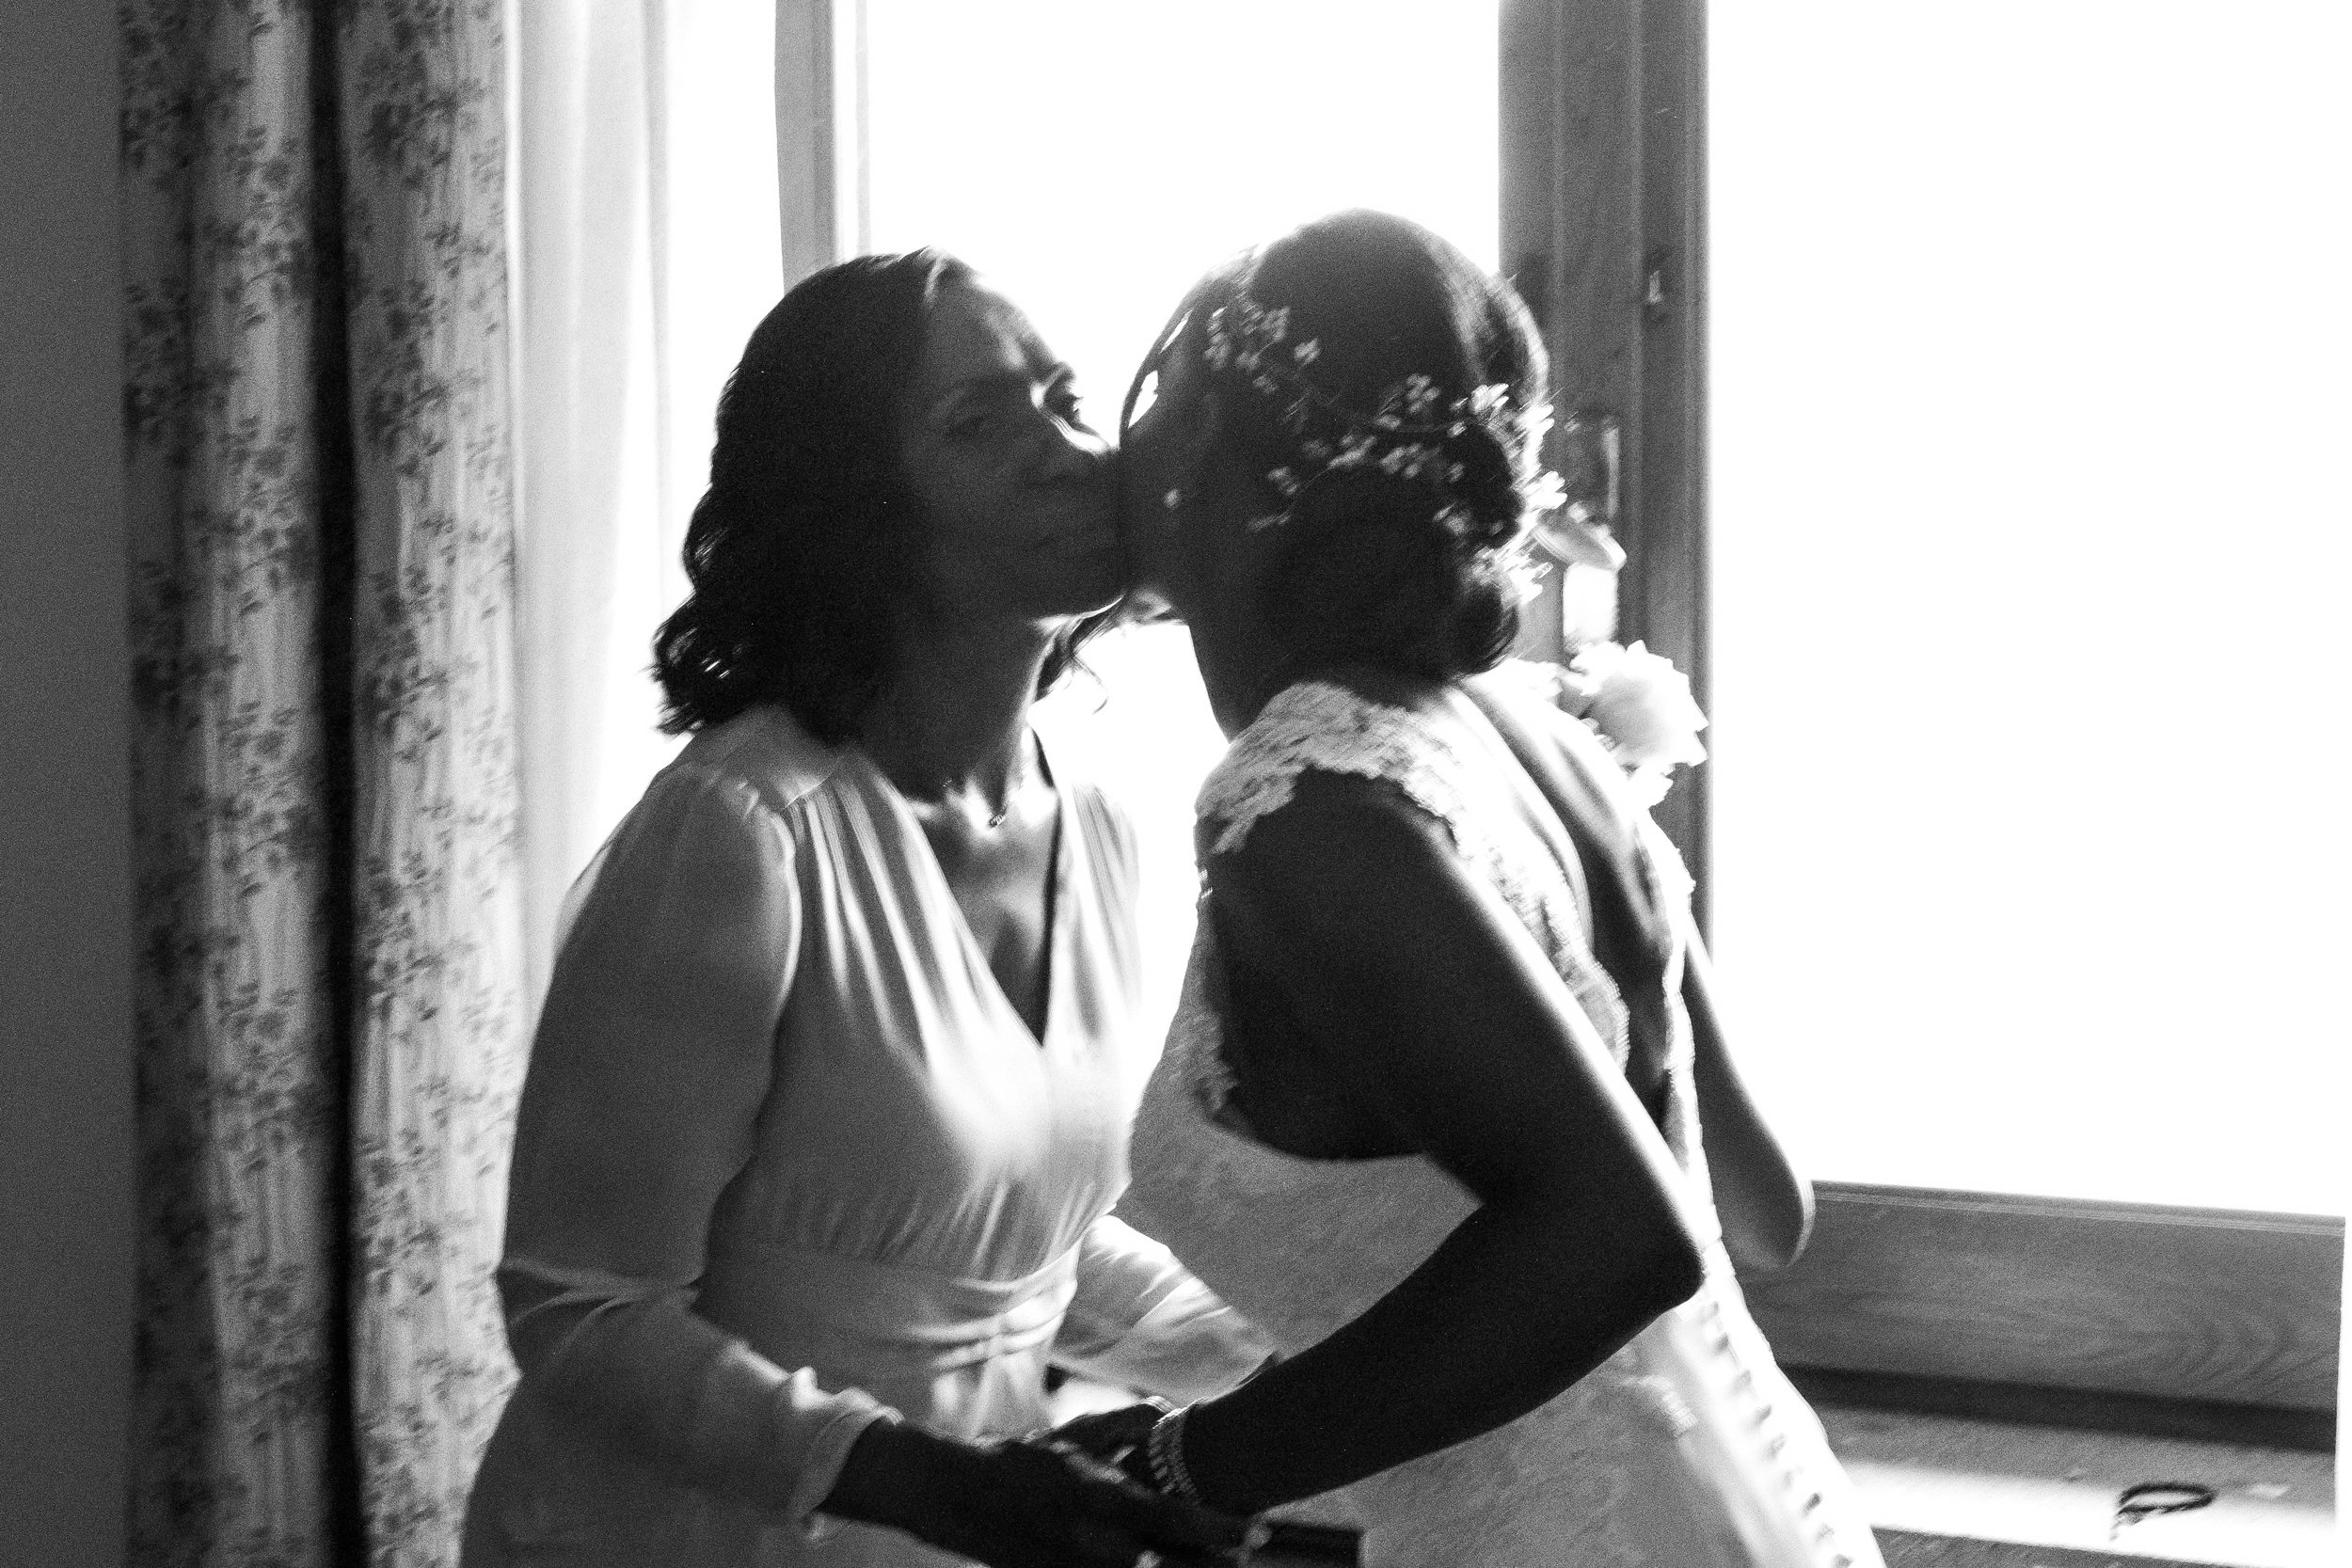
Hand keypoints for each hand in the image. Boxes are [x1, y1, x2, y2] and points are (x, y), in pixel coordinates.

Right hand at [823, 1419, 1251, 1567]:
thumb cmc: (1016, 1459)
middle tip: (1249, 1557)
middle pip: (1170, 1564)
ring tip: (1217, 1567)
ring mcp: (1073, 1567)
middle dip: (1212, 1563)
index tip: (1259, 1531)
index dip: (1221, 1528)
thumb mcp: (1069, 1437)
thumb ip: (1119, 1430)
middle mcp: (1092, 1537)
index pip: (1174, 1515)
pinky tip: (1155, 1566)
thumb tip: (1164, 1417)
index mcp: (1099, 1494)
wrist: (951, 1493)